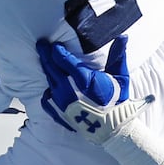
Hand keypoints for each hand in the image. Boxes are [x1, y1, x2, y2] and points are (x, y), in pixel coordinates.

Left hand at [36, 37, 163, 164]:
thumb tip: (123, 36)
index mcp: (84, 80)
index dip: (57, 51)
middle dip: (46, 55)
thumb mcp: (121, 77)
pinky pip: (47, 98)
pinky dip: (47, 90)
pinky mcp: (59, 112)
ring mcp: (62, 102)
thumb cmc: (117, 101)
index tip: (54, 45)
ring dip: (46, 70)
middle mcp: (69, 90)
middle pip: (52, 69)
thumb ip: (118, 56)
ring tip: (44, 61)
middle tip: (40, 45)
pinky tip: (48, 85)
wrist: (112, 128)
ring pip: (49, 82)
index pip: (65, 61)